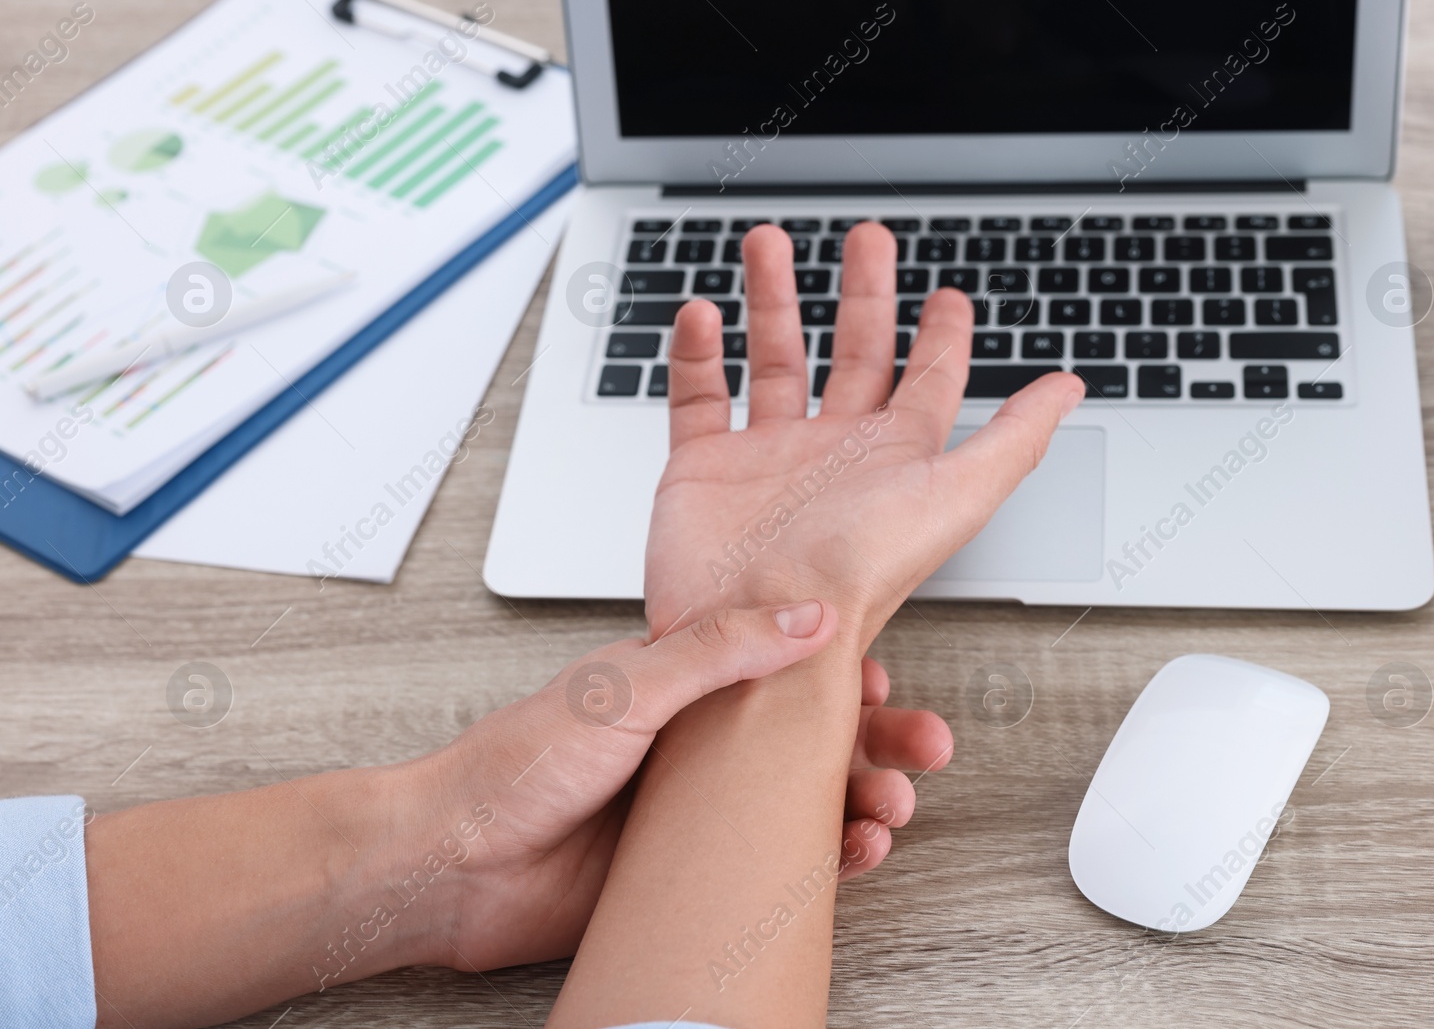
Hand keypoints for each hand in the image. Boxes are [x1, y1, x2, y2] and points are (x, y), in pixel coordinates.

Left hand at [402, 603, 952, 970]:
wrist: (455, 866)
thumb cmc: (515, 765)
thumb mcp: (624, 684)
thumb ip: (717, 649)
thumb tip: (805, 615)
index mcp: (684, 685)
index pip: (785, 669)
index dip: (844, 674)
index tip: (886, 679)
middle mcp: (701, 746)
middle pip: (813, 738)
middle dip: (878, 740)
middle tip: (925, 746)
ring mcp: (702, 812)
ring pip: (808, 802)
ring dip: (864, 799)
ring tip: (891, 806)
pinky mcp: (697, 873)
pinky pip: (782, 865)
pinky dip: (829, 861)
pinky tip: (855, 853)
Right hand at [644, 222, 1084, 641]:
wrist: (757, 628)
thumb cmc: (856, 572)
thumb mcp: (956, 497)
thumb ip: (1015, 439)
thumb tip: (1070, 389)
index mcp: (894, 457)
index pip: (929, 381)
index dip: (943, 337)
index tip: (950, 297)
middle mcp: (833, 451)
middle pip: (854, 351)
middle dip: (863, 292)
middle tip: (867, 239)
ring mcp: (767, 456)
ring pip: (772, 357)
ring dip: (772, 298)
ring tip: (768, 242)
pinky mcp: (702, 466)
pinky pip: (697, 395)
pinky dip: (695, 352)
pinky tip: (702, 312)